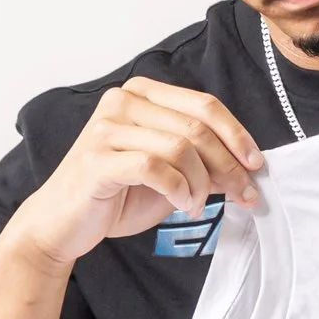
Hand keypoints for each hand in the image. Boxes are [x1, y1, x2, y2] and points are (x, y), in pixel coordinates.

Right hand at [11, 77, 267, 268]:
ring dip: (202, 182)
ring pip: (180, 146)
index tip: (256, 164)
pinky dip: (179, 189)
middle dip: (228, 164)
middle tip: (243, 194)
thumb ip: (201, 163)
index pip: (203, 105)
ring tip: (199, 205)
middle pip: (196, 126)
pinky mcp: (98, 159)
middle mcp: (122, 102)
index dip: (236, 135)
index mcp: (141, 94)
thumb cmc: (115, 196)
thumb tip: (245, 166)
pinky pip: (155, 167)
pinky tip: (184, 205)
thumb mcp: (169, 175)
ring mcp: (106, 128)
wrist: (62, 224)